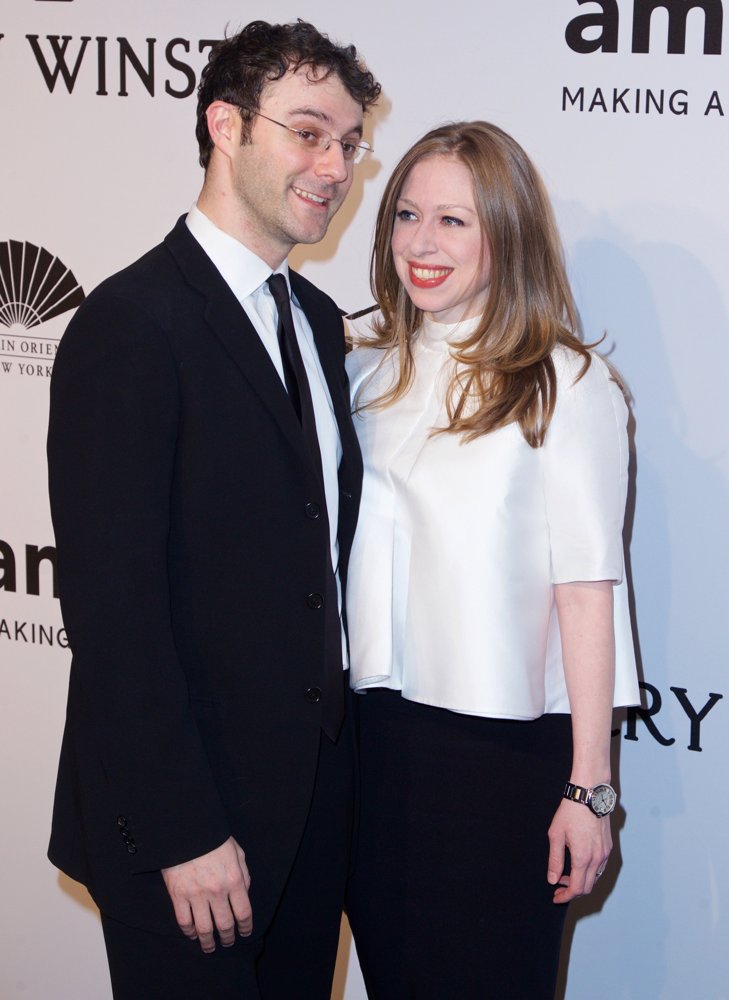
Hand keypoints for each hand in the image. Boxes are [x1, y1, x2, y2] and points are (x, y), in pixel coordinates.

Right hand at [161, 836, 252, 951]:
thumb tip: (244, 894)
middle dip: (228, 938)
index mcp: (234, 880)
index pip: (243, 913)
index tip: (245, 933)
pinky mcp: (178, 896)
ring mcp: (196, 895)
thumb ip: (243, 874)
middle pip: (225, 925)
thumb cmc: (214, 839)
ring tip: (210, 947)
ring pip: (204, 929)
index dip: (245, 927)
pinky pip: (184, 922)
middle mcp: (217, 891)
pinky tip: (193, 935)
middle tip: (227, 942)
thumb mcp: (237, 852)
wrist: (187, 830)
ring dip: (208, 942)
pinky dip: (189, 932)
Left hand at [547, 799, 611, 903]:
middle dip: (572, 891)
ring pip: (594, 878)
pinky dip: (589, 872)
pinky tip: (578, 864)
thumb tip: (552, 879)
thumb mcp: (556, 835)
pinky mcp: (608, 847)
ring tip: (565, 876)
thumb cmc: (570, 812)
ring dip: (581, 881)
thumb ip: (554, 860)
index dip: (565, 896)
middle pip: (587, 887)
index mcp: (582, 858)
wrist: (589, 794)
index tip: (556, 897)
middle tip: (558, 888)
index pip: (576, 888)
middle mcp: (597, 858)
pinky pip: (600, 867)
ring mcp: (604, 853)